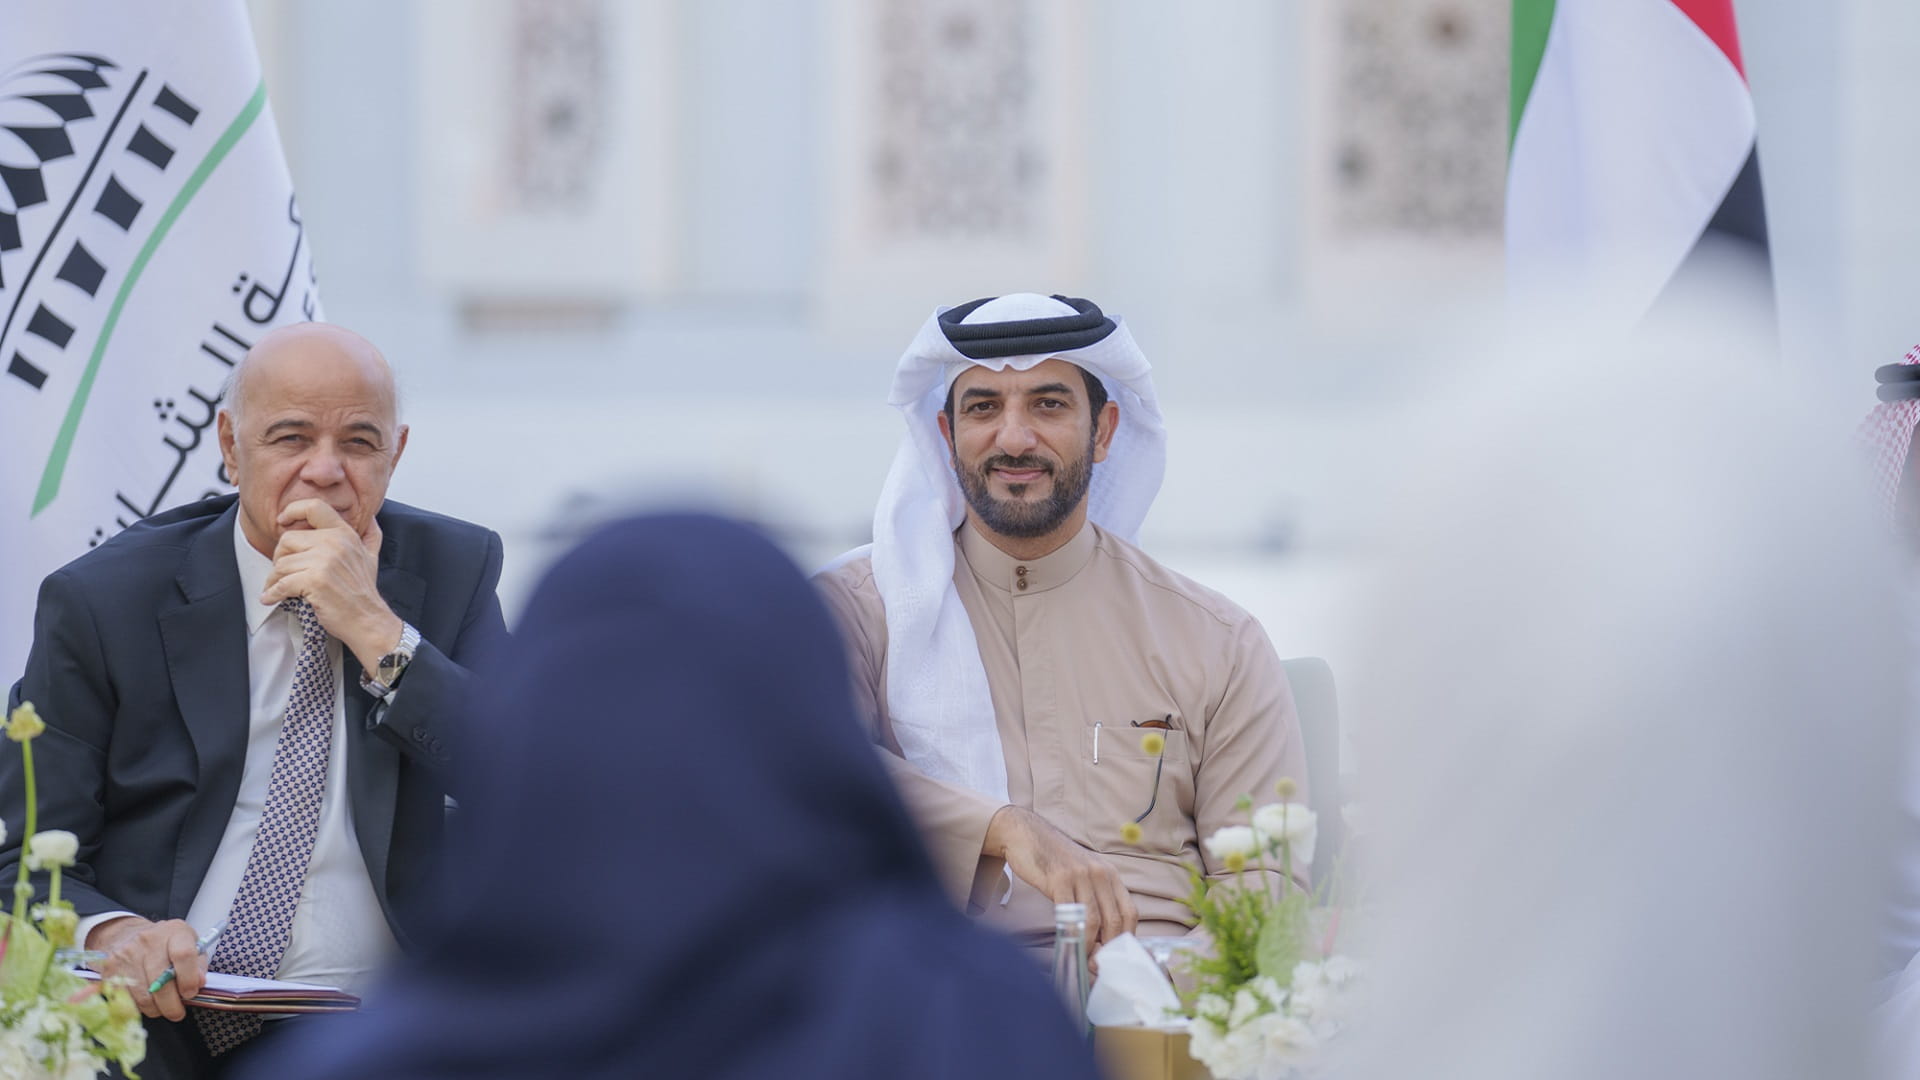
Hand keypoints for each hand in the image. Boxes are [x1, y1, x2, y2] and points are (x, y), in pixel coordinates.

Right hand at [89, 916, 205, 1021]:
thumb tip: (199, 983)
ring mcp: (127, 955)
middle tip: (178, 1012)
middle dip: (172, 1005)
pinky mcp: (110, 970)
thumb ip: (199, 965)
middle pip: (161, 982)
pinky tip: (147, 1003)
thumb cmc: (165, 944)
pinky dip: (140, 1008)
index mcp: (174, 932)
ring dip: (156, 1009)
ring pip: (144, 996)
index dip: (189, 980)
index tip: (190, 993)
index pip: (184, 955)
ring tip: (163, 1007)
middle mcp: (149, 941)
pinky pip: (127, 1000)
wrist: (127, 935)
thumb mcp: (190, 944)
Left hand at [263, 499, 401, 670]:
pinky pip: (282, 583)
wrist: (368, 620)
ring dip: (274, 580)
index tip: (283, 521)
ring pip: (282, 564)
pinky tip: (271, 598)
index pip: (313, 508)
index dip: (293, 510)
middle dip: (280, 557)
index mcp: (344, 534)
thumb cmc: (364, 591)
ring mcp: (325, 561)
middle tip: (282, 572)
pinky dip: (273, 593)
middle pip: (288, 539)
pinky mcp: (315, 581)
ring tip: (277, 589)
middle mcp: (335, 543)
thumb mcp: (371, 558)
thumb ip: (370, 536)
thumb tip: (371, 520)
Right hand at [985, 806, 1136, 947]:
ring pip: (1095, 920)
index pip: (1130, 912)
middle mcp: (1101, 874)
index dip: (1126, 939)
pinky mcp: (1060, 879)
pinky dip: (1073, 935)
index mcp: (1110, 875)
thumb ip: (1094, 899)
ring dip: (1091, 947)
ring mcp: (1081, 876)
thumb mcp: (1083, 875)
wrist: (1027, 835)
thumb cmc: (1053, 861)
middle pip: (1115, 920)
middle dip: (1109, 948)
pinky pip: (1072, 914)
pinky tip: (1069, 944)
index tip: (1115, 956)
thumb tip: (1100, 938)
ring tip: (1084, 960)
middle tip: (1098, 966)